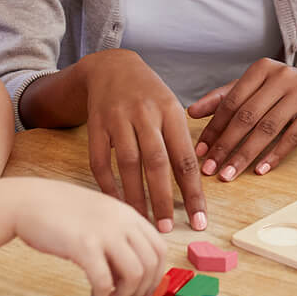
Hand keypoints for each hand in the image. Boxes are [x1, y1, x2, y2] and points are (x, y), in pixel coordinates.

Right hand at [12, 179, 167, 295]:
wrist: (27, 201)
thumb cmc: (60, 212)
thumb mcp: (100, 216)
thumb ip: (119, 236)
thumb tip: (132, 272)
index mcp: (128, 214)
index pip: (160, 248)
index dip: (157, 275)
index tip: (145, 291)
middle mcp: (122, 221)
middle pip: (151, 264)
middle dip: (143, 290)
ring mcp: (104, 232)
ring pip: (134, 274)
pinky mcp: (83, 245)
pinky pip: (104, 281)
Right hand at [78, 49, 205, 232]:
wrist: (111, 66)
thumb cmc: (149, 94)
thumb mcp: (171, 108)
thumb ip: (180, 141)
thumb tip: (194, 183)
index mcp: (171, 112)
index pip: (185, 158)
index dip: (193, 192)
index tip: (200, 220)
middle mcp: (146, 114)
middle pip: (157, 163)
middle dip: (163, 199)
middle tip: (167, 229)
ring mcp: (119, 119)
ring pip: (129, 164)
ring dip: (136, 197)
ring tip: (143, 222)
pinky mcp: (96, 125)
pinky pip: (100, 160)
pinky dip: (107, 184)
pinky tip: (116, 203)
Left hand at [187, 60, 296, 180]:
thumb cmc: (280, 87)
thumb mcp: (253, 86)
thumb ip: (223, 98)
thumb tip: (190, 112)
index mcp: (261, 69)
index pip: (231, 102)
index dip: (214, 128)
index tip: (200, 151)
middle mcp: (281, 77)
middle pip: (247, 116)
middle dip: (225, 145)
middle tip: (210, 168)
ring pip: (268, 128)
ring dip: (245, 155)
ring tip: (229, 174)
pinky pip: (292, 137)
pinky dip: (274, 155)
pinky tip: (260, 170)